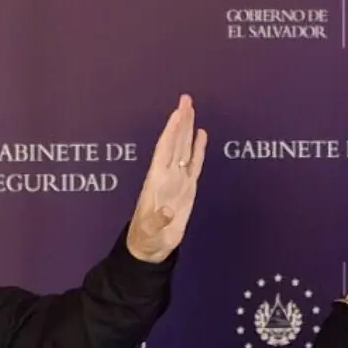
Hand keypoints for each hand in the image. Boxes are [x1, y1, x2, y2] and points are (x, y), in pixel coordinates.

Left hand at [125, 94, 206, 262]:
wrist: (151, 248)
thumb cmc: (147, 239)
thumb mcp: (150, 232)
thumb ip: (158, 220)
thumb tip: (167, 211)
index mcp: (156, 181)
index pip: (165, 150)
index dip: (172, 131)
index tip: (178, 112)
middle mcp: (167, 175)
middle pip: (175, 142)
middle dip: (180, 121)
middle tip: (186, 98)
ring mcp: (177, 180)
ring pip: (184, 148)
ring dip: (188, 129)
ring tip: (192, 108)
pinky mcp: (187, 188)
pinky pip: (194, 164)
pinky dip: (198, 148)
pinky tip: (201, 134)